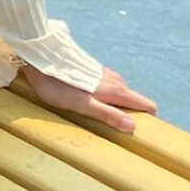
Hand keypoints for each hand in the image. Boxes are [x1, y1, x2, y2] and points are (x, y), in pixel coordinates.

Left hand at [15, 61, 156, 136]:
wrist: (42, 57)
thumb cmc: (59, 84)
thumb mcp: (82, 105)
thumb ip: (108, 115)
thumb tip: (133, 127)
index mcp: (117, 90)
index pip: (148, 105)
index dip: (146, 120)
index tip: (134, 133)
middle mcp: (116, 81)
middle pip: (134, 102)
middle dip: (127, 116)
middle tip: (107, 128)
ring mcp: (105, 75)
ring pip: (119, 95)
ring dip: (111, 107)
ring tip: (91, 116)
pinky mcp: (93, 72)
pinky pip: (107, 89)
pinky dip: (102, 98)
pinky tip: (83, 101)